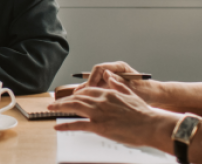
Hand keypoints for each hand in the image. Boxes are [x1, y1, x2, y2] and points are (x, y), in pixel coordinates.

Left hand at [51, 78, 172, 148]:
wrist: (151, 125)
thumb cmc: (143, 113)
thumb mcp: (130, 94)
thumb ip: (118, 85)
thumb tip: (109, 76)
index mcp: (108, 92)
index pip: (87, 91)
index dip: (77, 94)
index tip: (70, 97)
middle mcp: (101, 100)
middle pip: (77, 97)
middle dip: (64, 100)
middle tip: (54, 102)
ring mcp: (99, 113)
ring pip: (74, 107)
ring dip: (60, 107)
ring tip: (51, 109)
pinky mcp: (98, 126)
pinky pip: (77, 124)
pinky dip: (65, 125)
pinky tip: (57, 126)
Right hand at [74, 61, 158, 102]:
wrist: (154, 96)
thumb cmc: (145, 91)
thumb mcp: (132, 87)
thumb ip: (118, 82)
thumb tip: (106, 75)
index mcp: (119, 67)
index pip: (100, 68)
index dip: (92, 78)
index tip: (89, 88)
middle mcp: (114, 71)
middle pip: (96, 75)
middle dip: (87, 84)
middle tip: (77, 94)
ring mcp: (112, 79)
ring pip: (96, 82)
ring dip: (87, 90)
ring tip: (76, 96)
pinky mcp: (112, 86)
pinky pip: (99, 88)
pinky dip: (92, 94)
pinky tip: (84, 100)